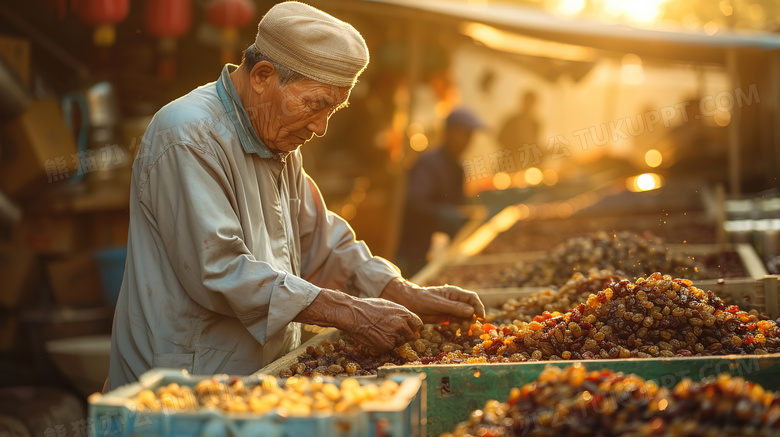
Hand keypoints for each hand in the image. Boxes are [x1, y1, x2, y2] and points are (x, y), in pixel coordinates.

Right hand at [294, 289, 422, 351]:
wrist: (354, 314)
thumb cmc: (369, 308)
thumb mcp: (389, 306)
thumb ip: (401, 315)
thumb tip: (410, 324)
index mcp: (404, 314)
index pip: (418, 324)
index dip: (413, 328)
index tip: (408, 329)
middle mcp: (402, 325)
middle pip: (410, 336)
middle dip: (403, 336)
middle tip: (391, 332)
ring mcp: (394, 336)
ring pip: (399, 343)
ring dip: (392, 340)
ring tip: (379, 332)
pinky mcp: (386, 346)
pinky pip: (389, 348)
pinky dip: (383, 345)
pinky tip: (374, 337)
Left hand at [380, 278, 485, 323]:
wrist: (409, 303)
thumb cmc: (422, 299)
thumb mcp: (438, 303)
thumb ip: (454, 307)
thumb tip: (471, 311)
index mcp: (454, 293)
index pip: (472, 298)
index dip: (478, 307)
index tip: (480, 318)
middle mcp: (455, 300)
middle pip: (470, 309)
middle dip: (471, 319)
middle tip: (467, 328)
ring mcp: (451, 309)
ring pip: (464, 317)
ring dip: (463, 324)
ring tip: (458, 330)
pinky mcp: (446, 316)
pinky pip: (456, 322)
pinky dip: (456, 327)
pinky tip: (451, 330)